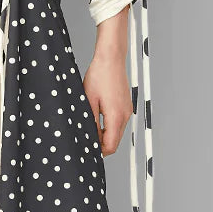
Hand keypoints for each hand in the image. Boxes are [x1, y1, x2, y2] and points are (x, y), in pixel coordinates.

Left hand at [84, 7, 130, 155]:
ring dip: (104, 135)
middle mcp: (125, 116)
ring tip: (89, 127)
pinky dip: (109, 126)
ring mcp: (127, 111)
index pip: (110, 146)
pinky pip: (118, 123)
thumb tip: (88, 137)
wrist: (111, 59)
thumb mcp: (88, 101)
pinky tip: (97, 118)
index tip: (86, 150)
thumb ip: (90, 122)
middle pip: (114, 142)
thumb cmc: (99, 75)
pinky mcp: (126, 106)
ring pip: (116, 133)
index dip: (98, 152)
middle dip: (100, 144)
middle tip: (85, 140)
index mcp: (116, 116)